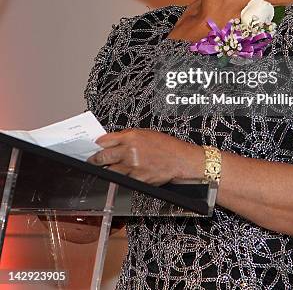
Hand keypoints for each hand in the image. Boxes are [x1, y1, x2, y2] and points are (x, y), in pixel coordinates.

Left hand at [86, 128, 204, 185]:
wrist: (180, 160)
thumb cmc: (167, 146)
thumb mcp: (146, 134)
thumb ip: (128, 137)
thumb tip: (114, 141)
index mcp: (131, 137)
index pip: (105, 140)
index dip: (97, 144)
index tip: (93, 146)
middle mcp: (130, 151)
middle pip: (103, 156)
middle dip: (95, 159)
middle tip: (92, 160)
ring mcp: (132, 167)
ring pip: (110, 171)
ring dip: (106, 170)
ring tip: (104, 169)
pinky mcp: (137, 179)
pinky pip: (123, 180)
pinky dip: (121, 178)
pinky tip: (122, 175)